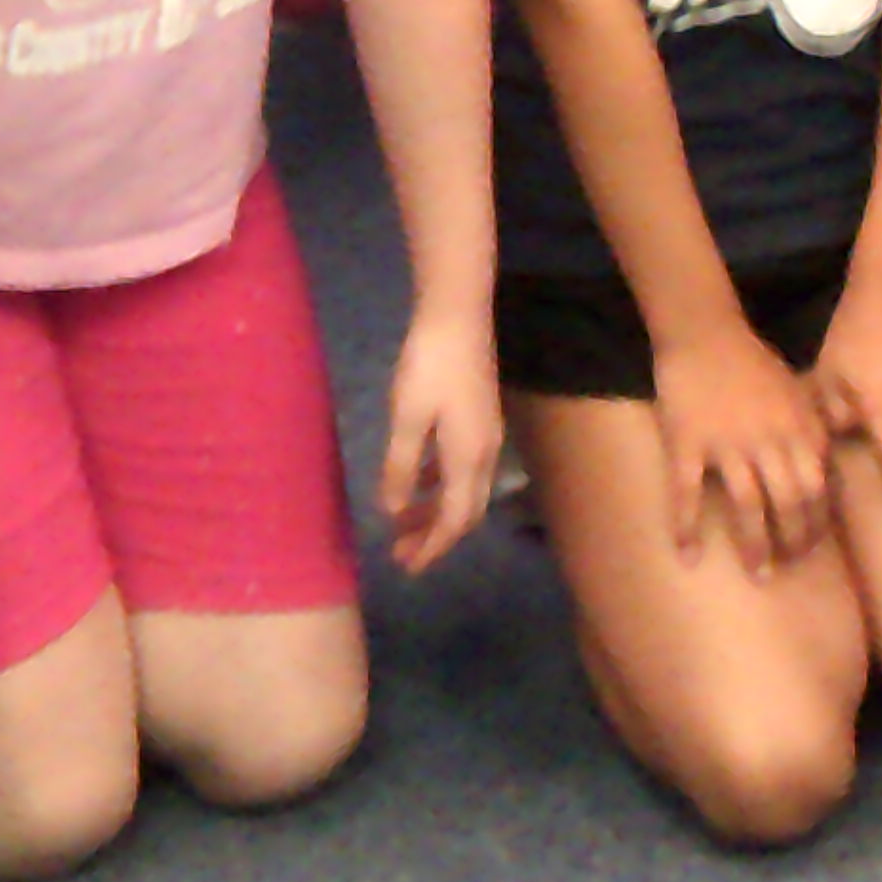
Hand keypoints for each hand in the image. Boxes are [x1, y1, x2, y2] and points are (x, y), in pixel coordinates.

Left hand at [376, 304, 503, 573]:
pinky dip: (441, 484)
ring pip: (465, 490)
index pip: (455, 520)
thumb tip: (395, 510)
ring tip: (403, 522)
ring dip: (437, 511)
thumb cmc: (430, 367)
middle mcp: (486, 453)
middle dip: (436, 536)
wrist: (458, 315)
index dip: (433, 547)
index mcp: (469, 458)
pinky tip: (418, 480)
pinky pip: (462, 468)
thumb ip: (402, 468)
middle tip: (401, 553)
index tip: (408, 567)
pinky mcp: (479, 418)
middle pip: (465, 511)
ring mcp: (486, 435)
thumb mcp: (407, 419)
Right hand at [651, 321, 835, 575]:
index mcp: (798, 428)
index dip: (818, 521)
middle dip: (793, 541)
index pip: (818, 487)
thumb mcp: (797, 392)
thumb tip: (825, 473)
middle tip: (789, 566)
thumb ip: (812, 430)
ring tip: (759, 573)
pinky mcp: (688, 444)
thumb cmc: (753, 364)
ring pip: (748, 506)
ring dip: (755, 545)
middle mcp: (768, 440)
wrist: (706, 333)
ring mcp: (727, 444)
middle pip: (788, 503)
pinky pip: (687, 494)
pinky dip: (686, 527)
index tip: (815, 545)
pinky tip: (688, 556)